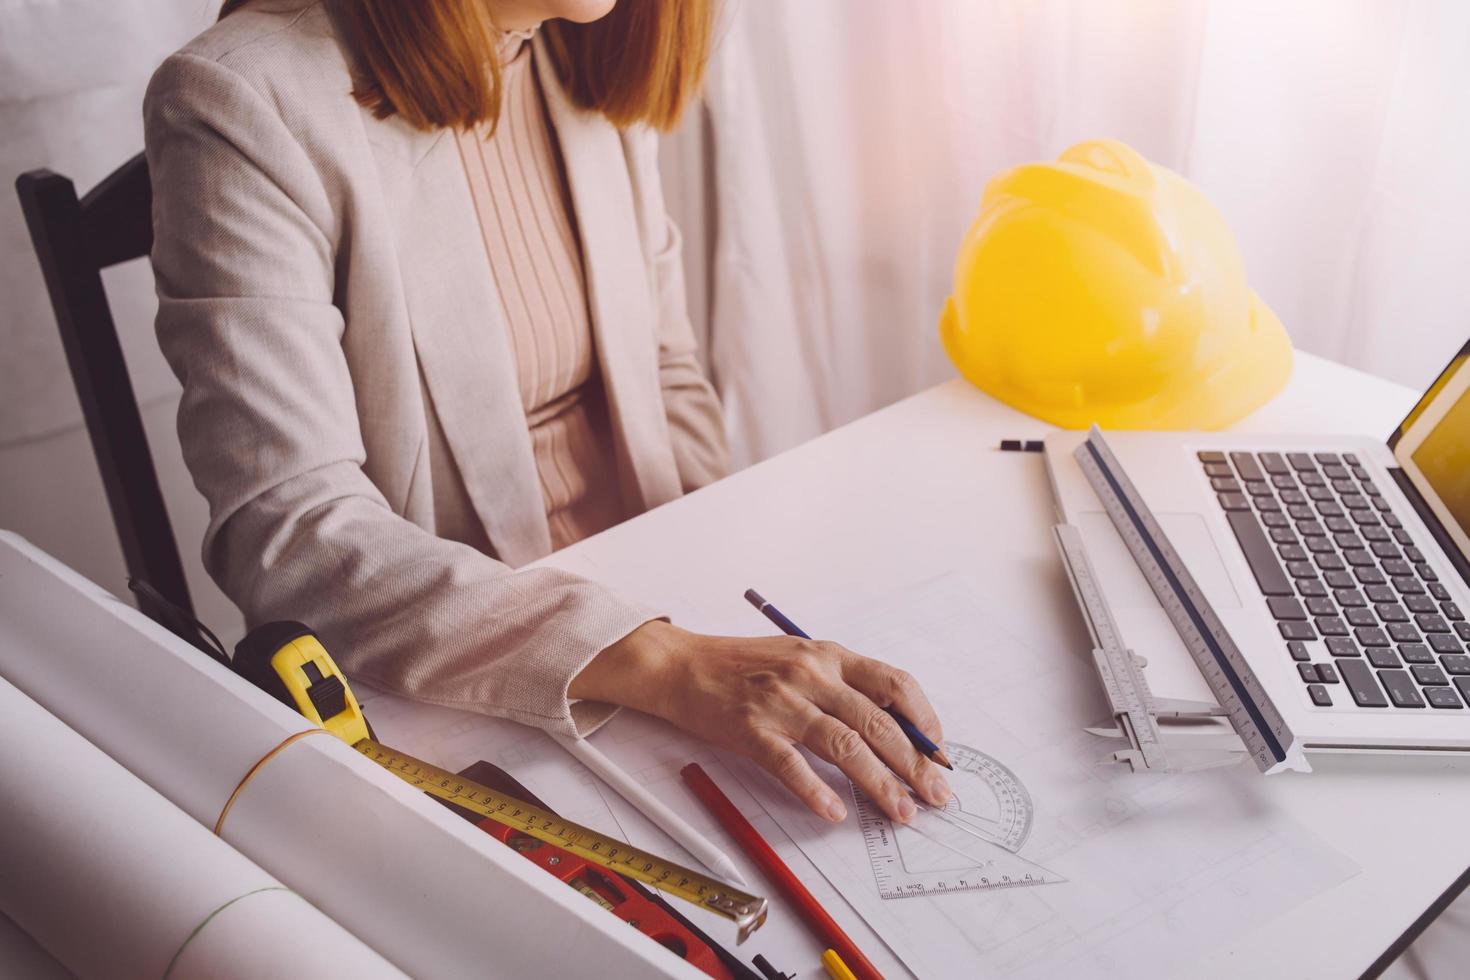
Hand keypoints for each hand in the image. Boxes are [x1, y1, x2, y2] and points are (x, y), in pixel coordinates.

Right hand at [569, 620, 951, 823]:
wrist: (682, 665)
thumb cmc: (743, 665)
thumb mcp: (801, 659)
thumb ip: (843, 686)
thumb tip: (892, 730)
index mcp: (829, 655)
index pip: (895, 684)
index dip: (925, 721)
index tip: (939, 754)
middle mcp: (812, 674)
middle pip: (878, 722)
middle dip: (914, 764)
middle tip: (935, 796)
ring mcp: (781, 702)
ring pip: (845, 746)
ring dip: (880, 784)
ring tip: (900, 811)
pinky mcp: (751, 729)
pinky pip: (791, 765)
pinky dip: (816, 791)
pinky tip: (833, 812)